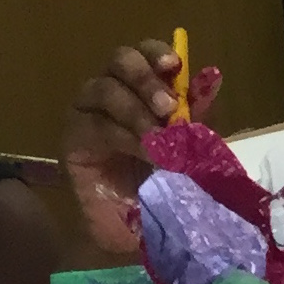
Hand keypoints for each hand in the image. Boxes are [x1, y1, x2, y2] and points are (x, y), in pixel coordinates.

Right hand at [60, 38, 223, 252]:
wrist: (136, 230)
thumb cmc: (164, 186)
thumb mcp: (190, 148)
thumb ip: (196, 116)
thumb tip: (211, 81)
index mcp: (140, 89)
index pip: (144, 55)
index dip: (157, 53)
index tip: (175, 65)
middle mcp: (111, 92)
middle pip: (120, 60)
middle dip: (146, 78)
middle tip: (168, 106)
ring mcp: (88, 112)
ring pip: (105, 89)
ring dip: (137, 111)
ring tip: (161, 139)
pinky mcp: (72, 137)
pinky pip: (96, 124)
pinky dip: (126, 136)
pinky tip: (147, 153)